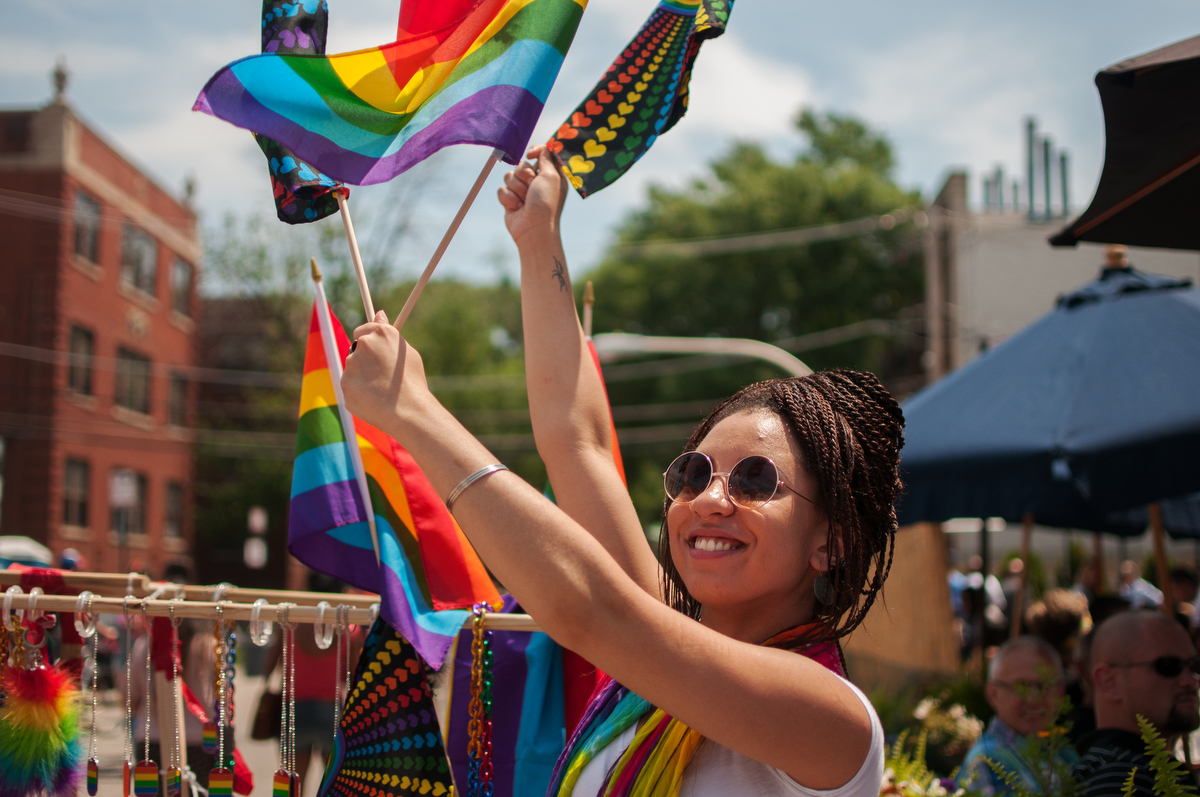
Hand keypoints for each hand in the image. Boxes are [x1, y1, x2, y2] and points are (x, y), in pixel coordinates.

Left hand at [342, 311, 432, 432]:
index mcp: (381, 333)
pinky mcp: (345, 385)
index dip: (369, 342)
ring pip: (353, 369)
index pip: (363, 330)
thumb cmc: (412, 382)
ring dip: (362, 377)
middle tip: (381, 375)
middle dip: (364, 360)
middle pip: (356, 349)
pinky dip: (359, 393)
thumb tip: (378, 314)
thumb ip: (388, 334)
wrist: (408, 411)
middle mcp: (363, 345)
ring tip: (382, 390)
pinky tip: (375, 400)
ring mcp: (352, 365)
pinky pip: (351, 387)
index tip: (374, 352)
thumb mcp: (406, 353)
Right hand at [498, 144, 568, 246]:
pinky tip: (517, 208)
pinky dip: (509, 199)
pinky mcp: (510, 200)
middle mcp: (536, 182)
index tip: (531, 153)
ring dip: (517, 188)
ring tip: (525, 201)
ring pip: (509, 176)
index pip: (541, 153)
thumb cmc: (546, 203)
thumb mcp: (551, 176)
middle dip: (524, 174)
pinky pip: (502, 189)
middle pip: (521, 164)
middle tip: (532, 186)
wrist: (533, 229)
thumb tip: (543, 147)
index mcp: (550, 175)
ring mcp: (522, 191)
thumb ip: (546, 158)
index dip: (535, 150)